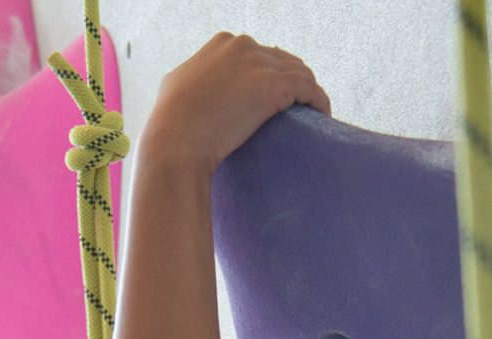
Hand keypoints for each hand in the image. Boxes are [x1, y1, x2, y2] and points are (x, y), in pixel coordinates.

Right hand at [147, 34, 330, 175]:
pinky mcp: (275, 86)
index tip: (271, 98)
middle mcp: (243, 46)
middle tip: (294, 109)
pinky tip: (322, 116)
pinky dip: (319, 101)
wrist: (176, 141)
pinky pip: (309, 89)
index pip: (256, 54)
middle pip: (281, 60)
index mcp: (221, 44)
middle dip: (290, 82)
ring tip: (311, 114)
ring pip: (299, 72)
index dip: (267, 75)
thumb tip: (191, 89)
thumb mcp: (176, 89)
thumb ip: (192, 81)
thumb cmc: (170, 126)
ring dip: (308, 91)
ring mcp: (260, 63)